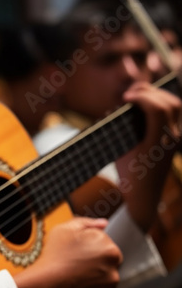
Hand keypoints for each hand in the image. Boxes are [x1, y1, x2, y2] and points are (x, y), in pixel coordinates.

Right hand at [14, 217, 121, 287]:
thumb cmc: (51, 258)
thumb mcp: (64, 229)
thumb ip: (87, 222)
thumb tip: (103, 223)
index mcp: (110, 251)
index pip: (103, 243)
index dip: (86, 245)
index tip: (72, 250)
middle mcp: (115, 272)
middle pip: (104, 262)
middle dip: (91, 261)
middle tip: (69, 263)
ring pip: (101, 280)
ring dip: (89, 277)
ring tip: (68, 276)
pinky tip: (69, 287)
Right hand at [116, 82, 181, 230]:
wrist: (145, 194)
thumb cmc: (129, 175)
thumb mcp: (119, 151)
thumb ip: (118, 130)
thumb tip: (113, 110)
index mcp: (158, 142)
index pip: (157, 110)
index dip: (141, 98)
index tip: (125, 98)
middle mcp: (172, 138)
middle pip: (169, 103)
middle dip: (150, 93)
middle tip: (130, 94)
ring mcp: (176, 137)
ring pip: (175, 106)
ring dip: (158, 96)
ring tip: (139, 96)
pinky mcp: (175, 136)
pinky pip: (174, 113)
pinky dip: (161, 103)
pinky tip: (147, 104)